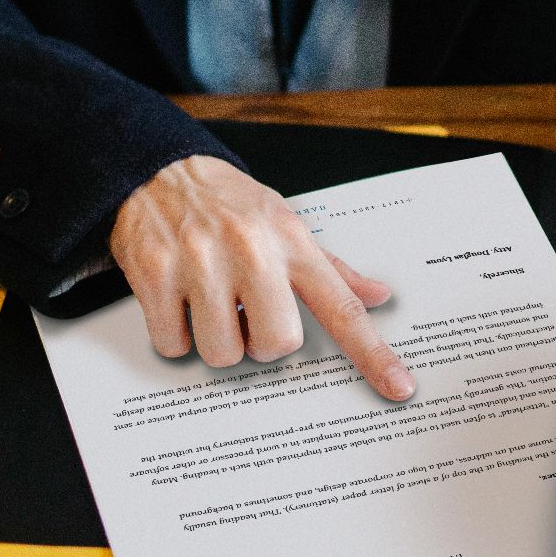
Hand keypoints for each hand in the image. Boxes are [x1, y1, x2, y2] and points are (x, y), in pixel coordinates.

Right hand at [109, 155, 415, 400]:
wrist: (157, 168)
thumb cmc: (228, 203)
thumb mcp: (286, 223)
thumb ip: (331, 268)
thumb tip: (379, 295)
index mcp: (292, 243)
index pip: (342, 308)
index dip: (373, 354)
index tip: (399, 387)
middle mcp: (251, 250)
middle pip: (277, 344)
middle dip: (261, 343)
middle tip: (247, 316)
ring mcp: (201, 262)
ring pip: (222, 352)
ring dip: (216, 340)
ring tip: (209, 304)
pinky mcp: (156, 274)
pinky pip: (173, 344)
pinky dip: (174, 335)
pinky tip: (177, 302)